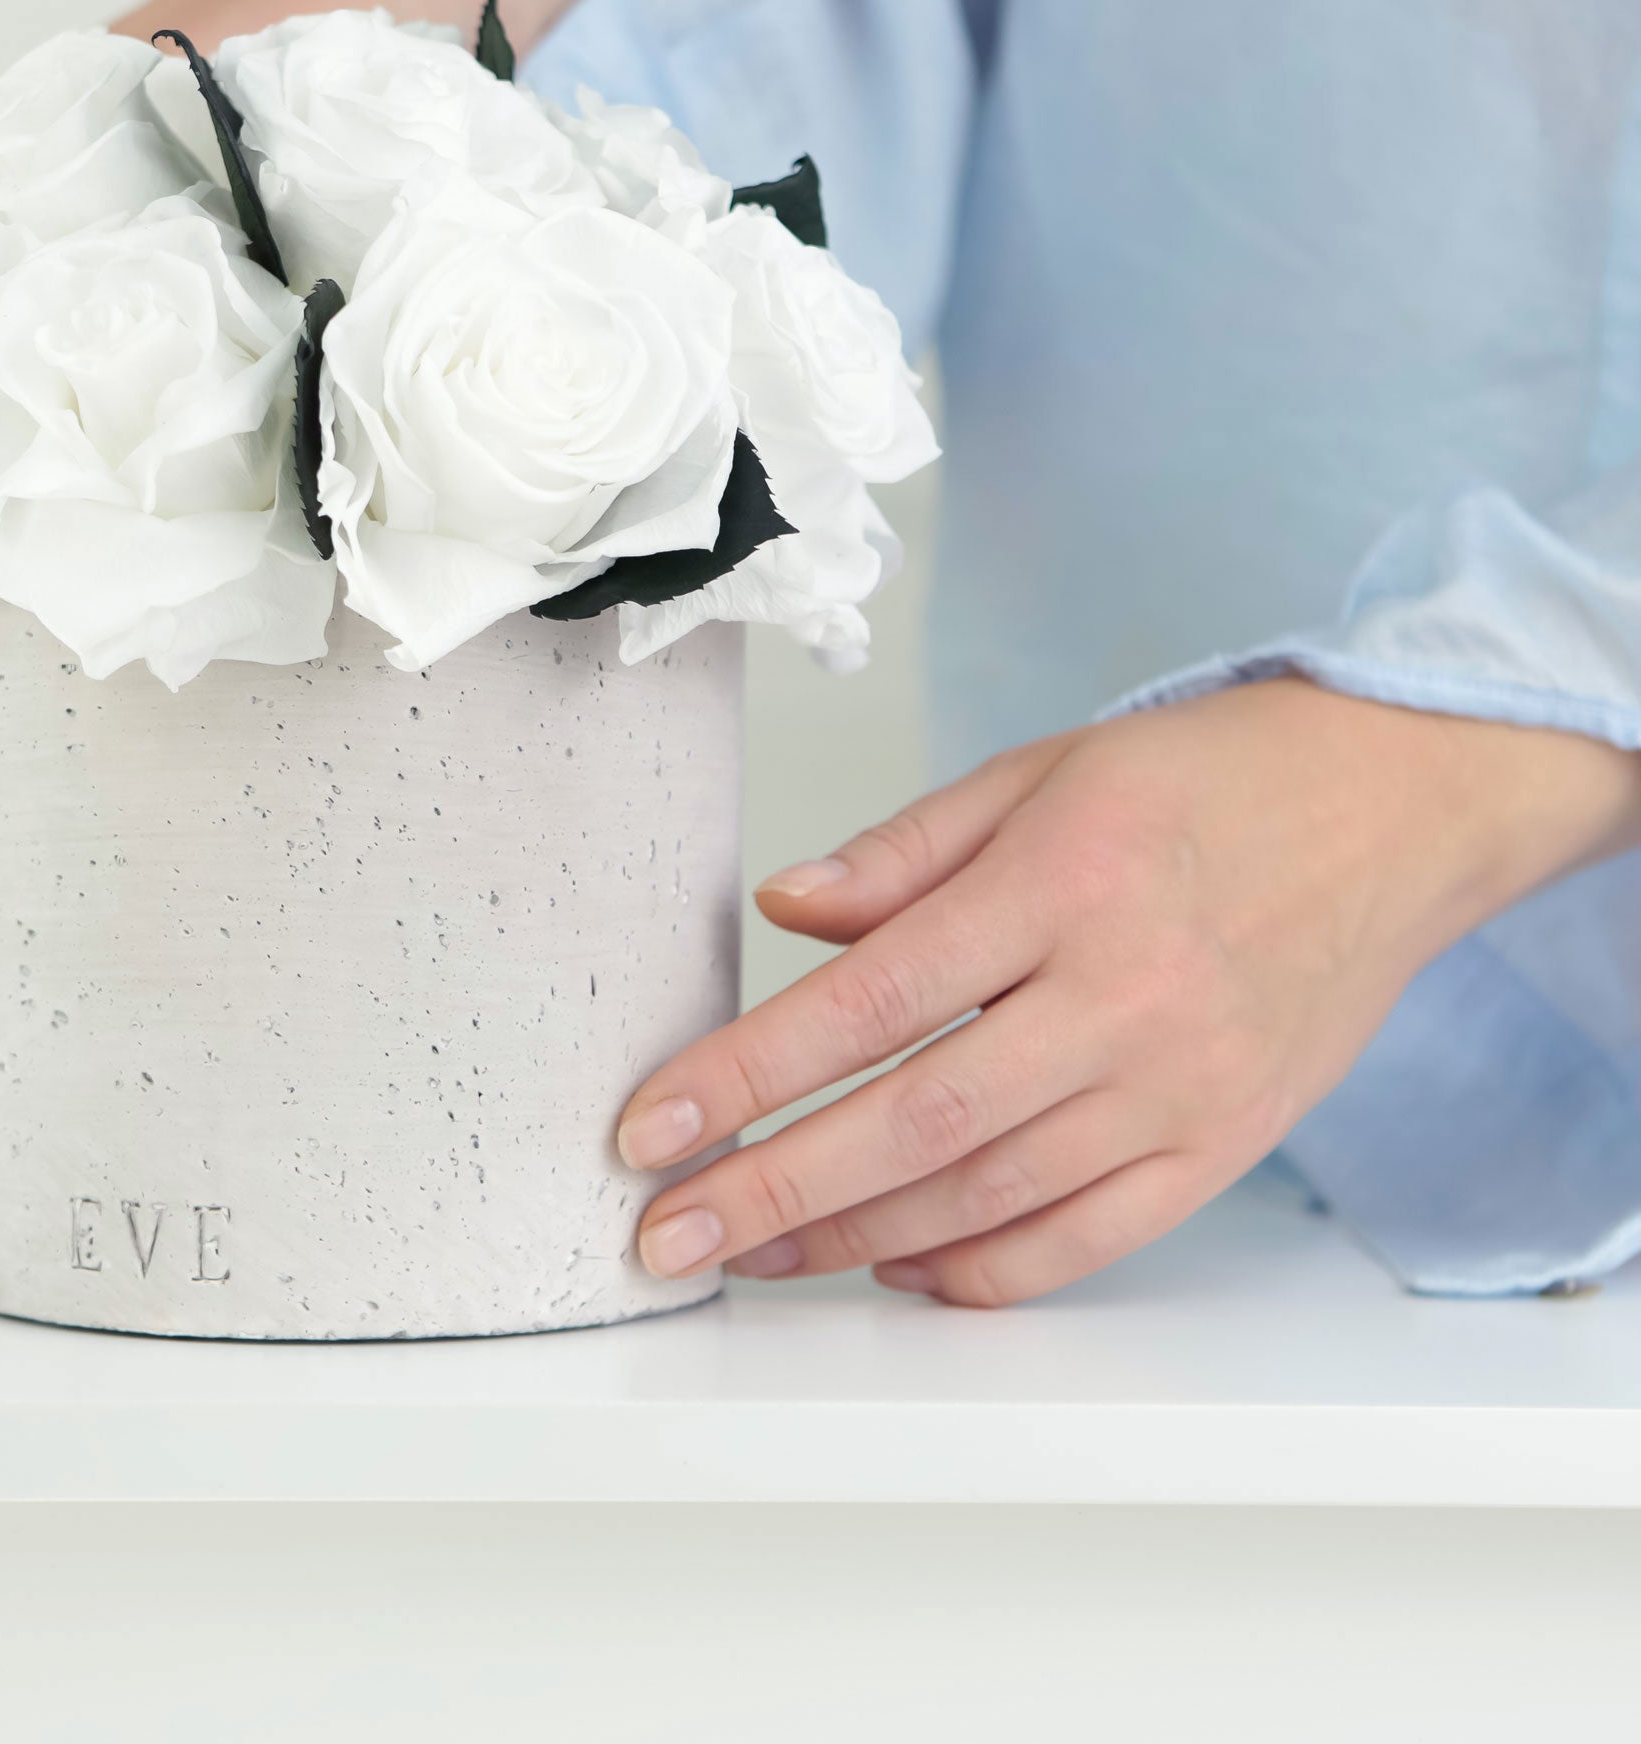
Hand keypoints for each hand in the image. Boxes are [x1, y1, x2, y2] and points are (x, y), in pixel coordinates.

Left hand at [620, 680, 1640, 1305]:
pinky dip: (984, 1269)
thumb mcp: (1039, 773)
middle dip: (773, 1187)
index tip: (650, 1125)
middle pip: (917, 1121)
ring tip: (750, 1252)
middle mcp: (1122, 998)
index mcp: (1063, 886)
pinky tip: (897, 1269)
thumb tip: (782, 910)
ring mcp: (1179, 1086)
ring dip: (853, 1239)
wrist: (1390, 811)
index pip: (871, 1001)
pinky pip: (1087, 1237)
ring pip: (990, 1194)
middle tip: (665, 1234)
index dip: (748, 1072)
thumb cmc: (1205, 781)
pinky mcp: (1221, 1144)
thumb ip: (905, 853)